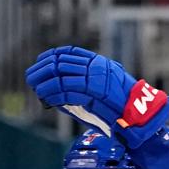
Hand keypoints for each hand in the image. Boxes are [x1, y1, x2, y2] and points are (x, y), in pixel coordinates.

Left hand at [25, 46, 168, 147]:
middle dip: (43, 70)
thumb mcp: (101, 88)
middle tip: (30, 77)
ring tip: (36, 88)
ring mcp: (95, 78)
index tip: (39, 61)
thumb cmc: (119, 106)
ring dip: (45, 83)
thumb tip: (58, 87)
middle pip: (62, 62)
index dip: (52, 56)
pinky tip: (45, 97)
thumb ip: (83, 84)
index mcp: (98, 62)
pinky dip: (53, 94)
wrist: (138, 115)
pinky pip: (67, 91)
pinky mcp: (94, 92)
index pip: (70, 52)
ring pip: (62, 76)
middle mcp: (96, 67)